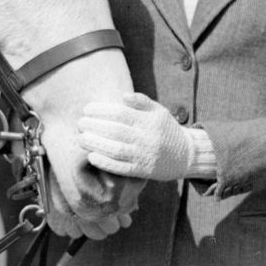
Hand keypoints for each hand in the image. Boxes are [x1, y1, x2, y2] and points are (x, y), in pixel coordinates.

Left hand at [78, 92, 196, 180]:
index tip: (86, 109)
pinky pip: (120, 168)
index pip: (120, 113)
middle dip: (93, 126)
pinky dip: (104, 163)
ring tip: (81, 138)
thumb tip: (122, 95)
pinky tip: (92, 156)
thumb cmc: (167, 130)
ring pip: (115, 150)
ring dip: (95, 144)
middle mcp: (147, 138)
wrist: (186, 156)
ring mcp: (144, 155)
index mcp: (149, 121)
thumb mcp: (159, 111)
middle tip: (80, 123)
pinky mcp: (142, 171)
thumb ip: (142, 101)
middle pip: (115, 131)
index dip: (100, 110)